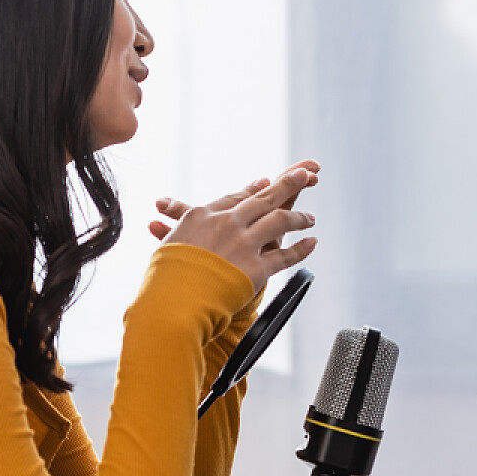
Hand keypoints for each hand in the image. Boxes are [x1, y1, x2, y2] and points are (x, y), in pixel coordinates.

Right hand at [149, 161, 319, 296]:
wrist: (173, 301)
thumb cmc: (164, 277)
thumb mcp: (168, 244)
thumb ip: (176, 228)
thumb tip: (165, 214)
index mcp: (203, 215)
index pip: (235, 198)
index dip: (254, 190)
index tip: (266, 183)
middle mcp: (226, 224)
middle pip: (264, 199)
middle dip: (288, 184)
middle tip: (305, 175)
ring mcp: (244, 243)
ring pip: (280, 222)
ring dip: (299, 218)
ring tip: (310, 218)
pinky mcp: (257, 267)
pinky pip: (286, 256)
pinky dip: (302, 249)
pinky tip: (312, 242)